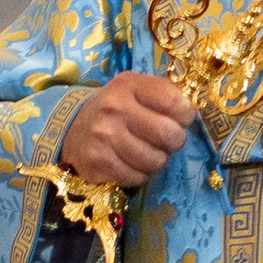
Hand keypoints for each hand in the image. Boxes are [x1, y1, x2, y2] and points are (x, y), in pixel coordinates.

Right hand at [56, 73, 193, 187]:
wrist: (72, 127)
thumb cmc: (114, 108)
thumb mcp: (134, 88)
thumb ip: (163, 93)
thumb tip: (191, 111)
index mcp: (128, 85)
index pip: (174, 102)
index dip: (185, 115)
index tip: (180, 119)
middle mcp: (115, 109)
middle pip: (169, 135)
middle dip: (174, 142)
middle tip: (165, 140)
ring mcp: (105, 137)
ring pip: (156, 161)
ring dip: (157, 160)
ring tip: (146, 151)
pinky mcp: (98, 163)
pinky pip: (138, 177)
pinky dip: (140, 174)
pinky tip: (130, 162)